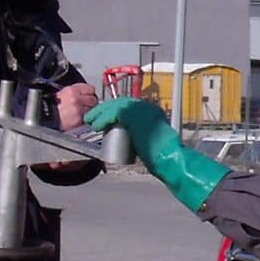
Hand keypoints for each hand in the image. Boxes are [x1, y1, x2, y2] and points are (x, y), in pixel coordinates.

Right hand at [55, 82, 97, 127]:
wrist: (45, 118)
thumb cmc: (52, 106)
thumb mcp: (63, 93)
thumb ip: (76, 92)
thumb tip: (87, 94)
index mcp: (72, 90)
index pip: (91, 89)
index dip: (90, 93)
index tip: (88, 96)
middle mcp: (76, 98)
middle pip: (93, 99)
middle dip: (91, 103)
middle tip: (85, 106)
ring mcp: (78, 109)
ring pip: (92, 109)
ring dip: (89, 112)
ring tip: (80, 113)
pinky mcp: (78, 119)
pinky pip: (88, 118)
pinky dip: (85, 119)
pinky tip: (78, 119)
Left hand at [86, 96, 226, 211]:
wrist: (168, 157)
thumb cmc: (162, 156)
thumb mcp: (151, 140)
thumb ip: (143, 135)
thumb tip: (132, 138)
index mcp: (152, 111)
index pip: (129, 106)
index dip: (114, 110)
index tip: (104, 118)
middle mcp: (147, 107)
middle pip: (121, 103)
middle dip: (104, 109)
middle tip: (93, 118)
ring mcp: (141, 109)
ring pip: (115, 106)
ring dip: (100, 113)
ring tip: (91, 122)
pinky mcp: (134, 115)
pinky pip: (114, 113)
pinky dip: (102, 119)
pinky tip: (96, 125)